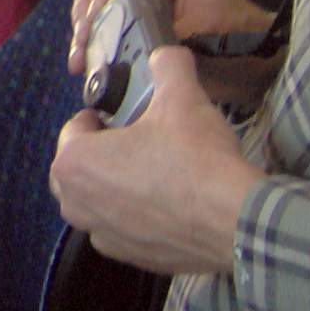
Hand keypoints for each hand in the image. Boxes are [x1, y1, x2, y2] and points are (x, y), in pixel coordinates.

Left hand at [51, 45, 263, 273]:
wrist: (236, 221)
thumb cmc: (196, 159)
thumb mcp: (182, 97)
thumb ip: (167, 65)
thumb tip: (166, 52)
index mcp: (73, 163)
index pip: (74, 129)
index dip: (99, 117)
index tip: (122, 116)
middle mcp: (76, 204)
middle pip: (78, 167)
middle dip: (101, 153)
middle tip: (137, 142)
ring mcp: (101, 235)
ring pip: (98, 201)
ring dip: (116, 185)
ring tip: (154, 170)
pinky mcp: (129, 257)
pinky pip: (122, 229)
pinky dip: (136, 216)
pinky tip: (168, 203)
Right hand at [67, 0, 273, 74]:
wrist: (255, 48)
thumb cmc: (235, 33)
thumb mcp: (202, 30)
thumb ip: (160, 32)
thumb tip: (118, 48)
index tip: (92, 24)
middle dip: (85, 11)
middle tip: (82, 45)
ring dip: (83, 25)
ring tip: (80, 58)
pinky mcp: (133, 5)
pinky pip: (102, 12)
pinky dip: (92, 33)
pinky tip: (86, 57)